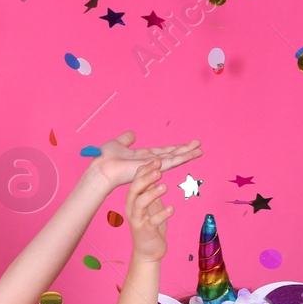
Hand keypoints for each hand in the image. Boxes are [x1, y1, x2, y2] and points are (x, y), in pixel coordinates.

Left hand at [82, 129, 202, 190]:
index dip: (174, 148)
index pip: (162, 152)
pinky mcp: (153, 168)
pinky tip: (191, 155)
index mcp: (142, 157)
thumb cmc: (105, 159)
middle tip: (199, 146)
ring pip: (174, 159)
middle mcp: (150, 163)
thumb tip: (132, 134)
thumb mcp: (117, 143)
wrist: (102, 169)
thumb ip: (126, 139)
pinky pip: (170, 162)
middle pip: (171, 155)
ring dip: (188, 154)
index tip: (186, 145)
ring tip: (200, 150)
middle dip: (185, 151)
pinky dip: (182, 158)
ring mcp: (152, 166)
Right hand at [126, 159, 172, 262]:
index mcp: (133, 200)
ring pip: (140, 204)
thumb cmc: (150, 225)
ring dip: (152, 194)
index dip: (145, 170)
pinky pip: (152, 221)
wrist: (148, 250)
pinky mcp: (145, 231)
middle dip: (146, 178)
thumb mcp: (151, 204)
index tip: (156, 160)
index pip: (136, 181)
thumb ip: (150, 190)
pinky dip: (162, 214)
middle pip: (135, 190)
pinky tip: (171, 208)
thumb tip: (154, 171)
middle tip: (158, 169)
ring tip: (164, 187)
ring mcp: (137, 220)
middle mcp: (132, 208)